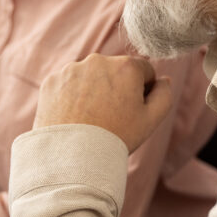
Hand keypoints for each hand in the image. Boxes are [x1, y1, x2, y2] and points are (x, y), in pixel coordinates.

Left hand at [34, 54, 172, 151]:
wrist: (73, 156)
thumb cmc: (116, 137)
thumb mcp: (151, 119)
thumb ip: (164, 94)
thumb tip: (164, 79)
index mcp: (126, 66)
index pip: (144, 71)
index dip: (143, 91)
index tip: (132, 110)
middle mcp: (98, 60)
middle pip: (115, 71)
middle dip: (117, 87)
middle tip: (111, 116)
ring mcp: (72, 69)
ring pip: (90, 76)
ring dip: (93, 89)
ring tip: (90, 118)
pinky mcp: (52, 80)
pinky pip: (68, 84)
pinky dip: (71, 96)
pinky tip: (73, 116)